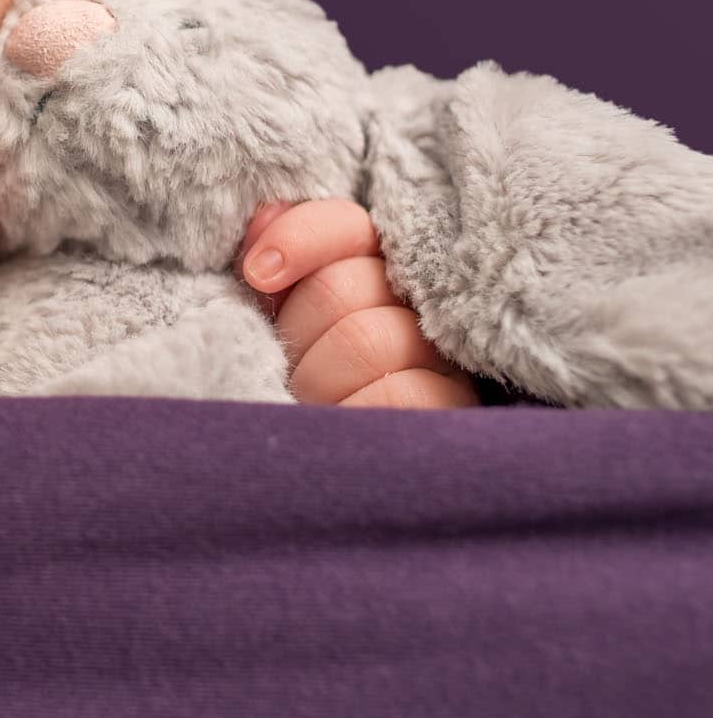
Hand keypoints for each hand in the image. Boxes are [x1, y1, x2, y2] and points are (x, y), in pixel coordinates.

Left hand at [236, 198, 479, 408]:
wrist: (329, 503)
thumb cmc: (304, 403)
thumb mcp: (283, 336)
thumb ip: (278, 274)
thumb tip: (262, 214)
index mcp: (384, 284)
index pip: (352, 226)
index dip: (301, 239)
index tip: (257, 274)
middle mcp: (427, 317)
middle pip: (348, 285)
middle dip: (300, 330)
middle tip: (294, 370)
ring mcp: (452, 371)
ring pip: (370, 336)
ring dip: (320, 378)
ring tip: (317, 406)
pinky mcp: (460, 422)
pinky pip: (401, 396)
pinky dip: (356, 411)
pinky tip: (346, 427)